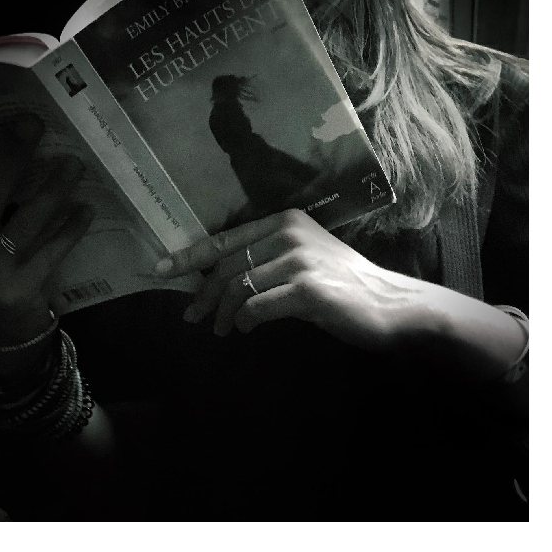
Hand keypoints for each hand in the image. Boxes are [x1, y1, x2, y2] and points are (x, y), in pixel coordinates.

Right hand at [0, 112, 91, 342]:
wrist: (2, 324)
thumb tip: (12, 141)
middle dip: (12, 154)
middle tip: (32, 123)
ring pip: (27, 220)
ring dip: (54, 189)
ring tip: (74, 164)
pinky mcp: (20, 289)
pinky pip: (52, 252)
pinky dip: (71, 229)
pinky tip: (85, 208)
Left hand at [153, 209, 440, 351]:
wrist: (389, 304)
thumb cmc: (343, 285)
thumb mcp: (303, 259)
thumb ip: (265, 260)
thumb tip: (216, 280)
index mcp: (285, 221)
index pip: (225, 238)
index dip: (190, 255)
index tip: (161, 269)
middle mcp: (290, 234)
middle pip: (227, 266)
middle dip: (203, 294)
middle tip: (193, 316)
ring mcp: (299, 260)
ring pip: (237, 288)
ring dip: (223, 313)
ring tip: (222, 330)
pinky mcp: (306, 289)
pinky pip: (256, 307)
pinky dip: (245, 321)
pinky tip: (246, 328)